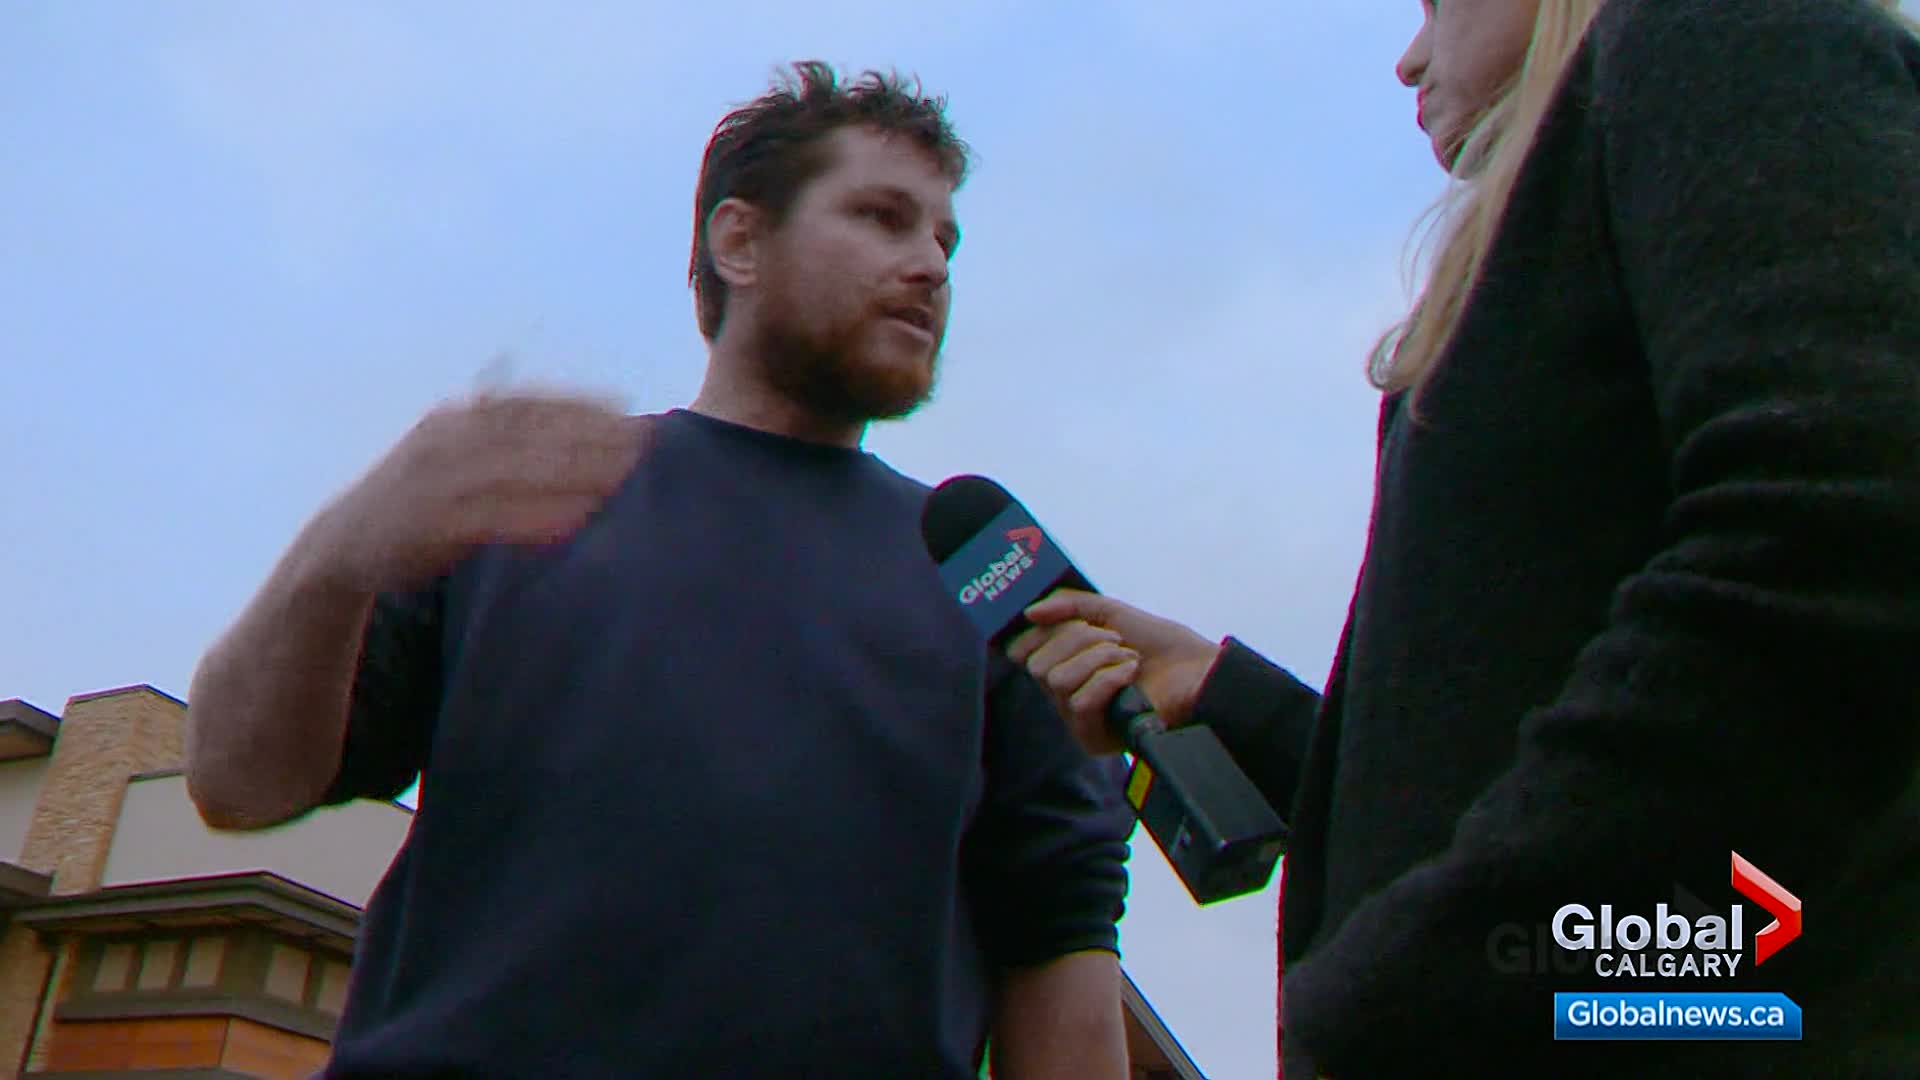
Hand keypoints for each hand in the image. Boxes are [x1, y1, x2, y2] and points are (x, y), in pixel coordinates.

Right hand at [306, 389, 650, 591]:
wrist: (340, 546)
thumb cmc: (417, 502)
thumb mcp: (453, 456)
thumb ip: (503, 443)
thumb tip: (577, 437)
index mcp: (454, 420)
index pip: (526, 403)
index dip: (578, 403)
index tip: (628, 408)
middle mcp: (445, 440)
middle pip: (531, 433)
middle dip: (590, 436)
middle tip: (644, 443)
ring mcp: (435, 481)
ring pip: (517, 471)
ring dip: (574, 472)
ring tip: (623, 477)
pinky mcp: (428, 525)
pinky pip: (492, 519)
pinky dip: (536, 518)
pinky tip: (576, 520)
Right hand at [1006, 588, 1222, 756]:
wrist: (1197, 672)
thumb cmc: (1161, 646)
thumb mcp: (1111, 612)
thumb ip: (1070, 606)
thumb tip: (1029, 612)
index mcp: (1065, 664)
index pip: (1025, 652)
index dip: (1044, 633)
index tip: (1076, 622)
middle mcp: (1065, 693)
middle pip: (1039, 665)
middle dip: (1079, 641)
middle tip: (1114, 641)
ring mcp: (1078, 718)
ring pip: (1057, 681)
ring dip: (1098, 659)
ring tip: (1128, 659)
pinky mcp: (1094, 738)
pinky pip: (1080, 702)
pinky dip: (1107, 679)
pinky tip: (1130, 676)